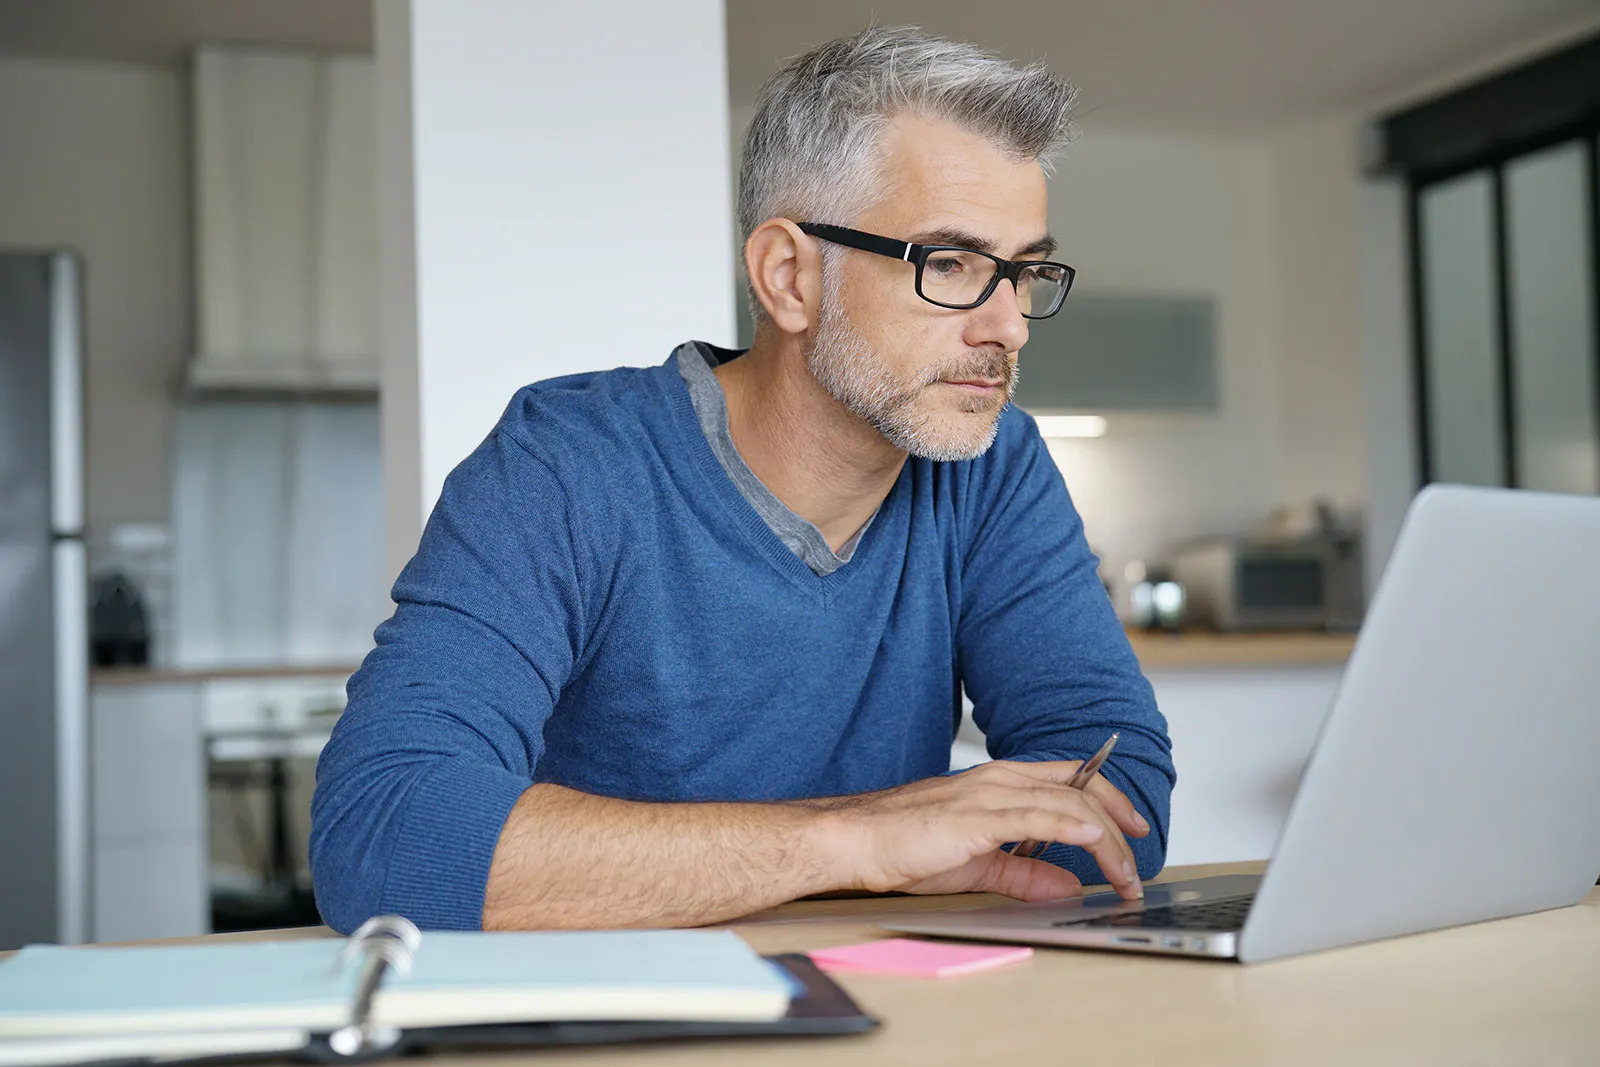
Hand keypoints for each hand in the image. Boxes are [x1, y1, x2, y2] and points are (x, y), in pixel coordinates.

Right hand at [824, 760, 1149, 901]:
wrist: (857, 841)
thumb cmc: (903, 845)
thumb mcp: (978, 866)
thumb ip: (1024, 872)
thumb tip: (1066, 884)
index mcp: (998, 784)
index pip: (1069, 780)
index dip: (1107, 799)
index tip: (1132, 829)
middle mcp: (998, 779)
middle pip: (1078, 787)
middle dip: (1119, 821)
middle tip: (1139, 859)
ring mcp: (987, 793)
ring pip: (1066, 802)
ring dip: (1106, 839)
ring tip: (1125, 874)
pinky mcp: (975, 815)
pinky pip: (1035, 815)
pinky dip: (1071, 825)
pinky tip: (1095, 841)